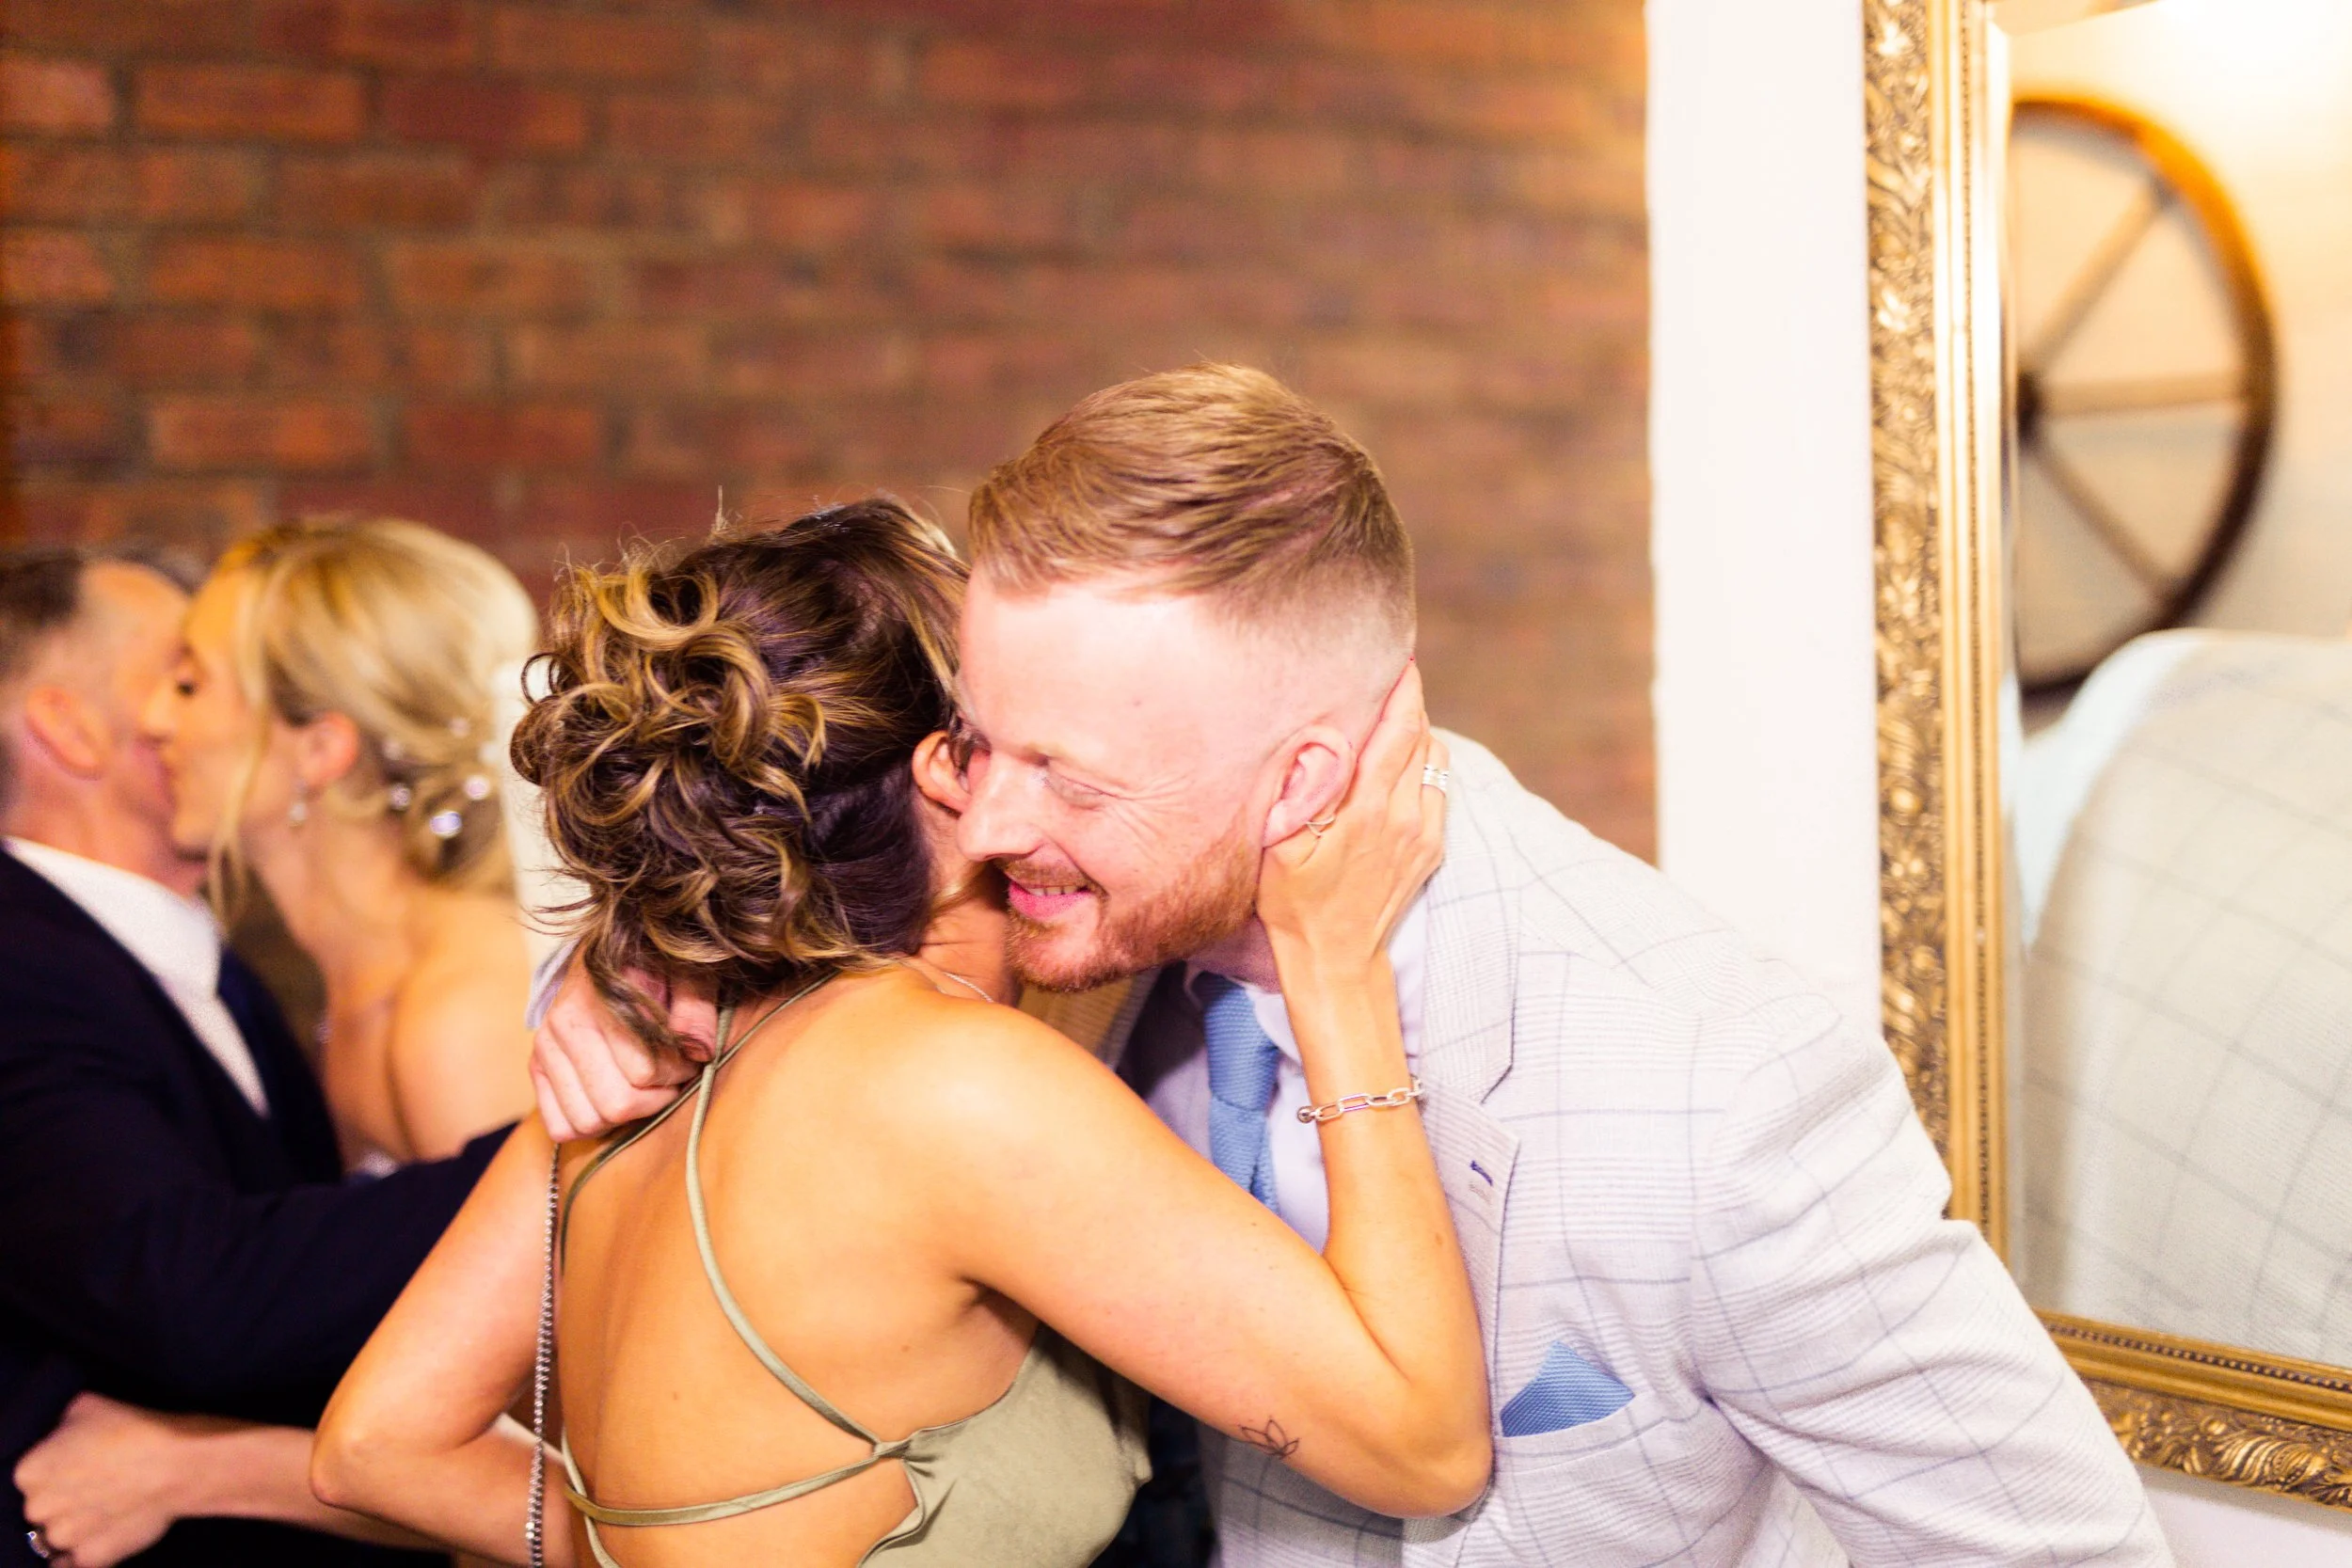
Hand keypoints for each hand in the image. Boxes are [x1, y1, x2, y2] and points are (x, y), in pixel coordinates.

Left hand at [16, 1395, 207, 1567]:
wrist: (177, 1463)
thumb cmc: (134, 1429)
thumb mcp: (87, 1405)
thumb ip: (63, 1427)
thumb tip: (66, 1435)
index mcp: (31, 1471)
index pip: (33, 1475)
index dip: (59, 1469)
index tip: (82, 1464)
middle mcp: (38, 1507)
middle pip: (44, 1507)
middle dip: (65, 1499)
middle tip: (98, 1485)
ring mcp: (64, 1537)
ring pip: (61, 1535)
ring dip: (78, 1526)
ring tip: (110, 1509)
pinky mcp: (90, 1558)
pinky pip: (77, 1562)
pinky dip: (87, 1552)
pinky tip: (104, 1535)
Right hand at [529, 958, 710, 1141]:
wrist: (607, 957)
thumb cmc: (656, 969)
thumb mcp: (688, 976)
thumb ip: (696, 1011)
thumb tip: (700, 1053)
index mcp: (601, 999)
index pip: (645, 1071)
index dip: (678, 1072)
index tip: (687, 1057)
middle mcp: (564, 1025)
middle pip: (616, 1104)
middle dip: (655, 1098)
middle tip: (669, 1077)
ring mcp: (545, 1048)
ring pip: (588, 1121)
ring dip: (624, 1115)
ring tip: (642, 1087)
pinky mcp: (537, 1068)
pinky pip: (560, 1126)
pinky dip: (590, 1124)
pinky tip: (611, 1098)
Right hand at [1257, 663, 1447, 976]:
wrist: (1335, 960)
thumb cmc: (1294, 904)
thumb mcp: (1281, 848)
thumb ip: (1302, 792)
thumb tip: (1318, 742)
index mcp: (1368, 809)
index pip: (1399, 729)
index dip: (1403, 689)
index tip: (1399, 658)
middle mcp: (1405, 816)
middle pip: (1421, 736)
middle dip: (1408, 702)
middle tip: (1389, 677)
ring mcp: (1424, 833)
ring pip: (1434, 760)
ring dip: (1416, 734)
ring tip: (1389, 721)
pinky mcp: (1432, 848)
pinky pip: (1437, 789)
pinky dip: (1422, 767)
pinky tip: (1397, 767)